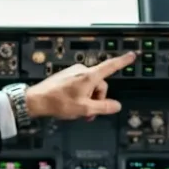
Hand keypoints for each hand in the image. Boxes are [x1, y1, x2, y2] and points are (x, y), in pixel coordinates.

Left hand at [23, 51, 137, 120]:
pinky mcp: (67, 77)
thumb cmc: (57, 102)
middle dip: (97, 99)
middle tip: (89, 112)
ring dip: (88, 99)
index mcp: (89, 76)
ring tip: (78, 110)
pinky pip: (80, 86)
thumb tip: (116, 106)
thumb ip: (103, 107)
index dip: (123, 61)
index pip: (111, 66)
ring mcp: (74, 73)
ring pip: (90, 87)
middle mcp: (82, 71)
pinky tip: (72, 105)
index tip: (132, 56)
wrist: (36, 100)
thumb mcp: (85, 108)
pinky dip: (80, 96)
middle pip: (100, 85)